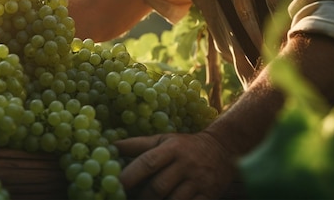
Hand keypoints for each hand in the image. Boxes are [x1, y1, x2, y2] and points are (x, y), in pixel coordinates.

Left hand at [115, 131, 236, 199]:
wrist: (222, 149)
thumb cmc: (185, 146)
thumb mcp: (163, 140)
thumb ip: (138, 145)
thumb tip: (111, 146)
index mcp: (172, 148)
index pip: (149, 161)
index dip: (131, 174)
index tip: (117, 184)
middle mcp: (185, 164)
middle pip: (158, 187)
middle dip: (142, 197)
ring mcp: (198, 182)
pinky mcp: (208, 196)